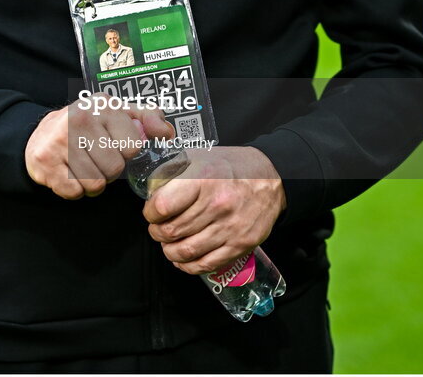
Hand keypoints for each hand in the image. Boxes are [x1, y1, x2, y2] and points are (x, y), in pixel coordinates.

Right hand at [25, 100, 173, 199]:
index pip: (133, 146)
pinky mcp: (46, 162)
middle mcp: (80, 118)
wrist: (41, 136)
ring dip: (93, 182)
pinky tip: (69, 172)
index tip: (113, 144)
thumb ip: (146, 118)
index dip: (126, 152)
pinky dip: (75, 190)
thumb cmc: (87, 126)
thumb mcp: (117, 113)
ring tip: (83, 165)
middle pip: (115, 168)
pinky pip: (75, 192)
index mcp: (103, 104)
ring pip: (96, 183)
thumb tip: (167, 133)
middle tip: (96, 157)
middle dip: (109, 170)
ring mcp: (60, 140)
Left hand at [143, 146, 285, 274]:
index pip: (164, 206)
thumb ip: (176, 170)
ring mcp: (230, 228)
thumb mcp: (202, 156)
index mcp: (204, 179)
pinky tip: (182, 259)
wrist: (272, 178)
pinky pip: (207, 264)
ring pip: (186, 251)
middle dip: (157, 233)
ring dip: (170, 251)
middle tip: (157, 229)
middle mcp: (217, 205)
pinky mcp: (240, 245)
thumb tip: (152, 188)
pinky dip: (188, 266)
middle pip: (173, 231)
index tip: (150, 212)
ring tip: (167, 244)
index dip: (150, 213)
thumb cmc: (234, 165)